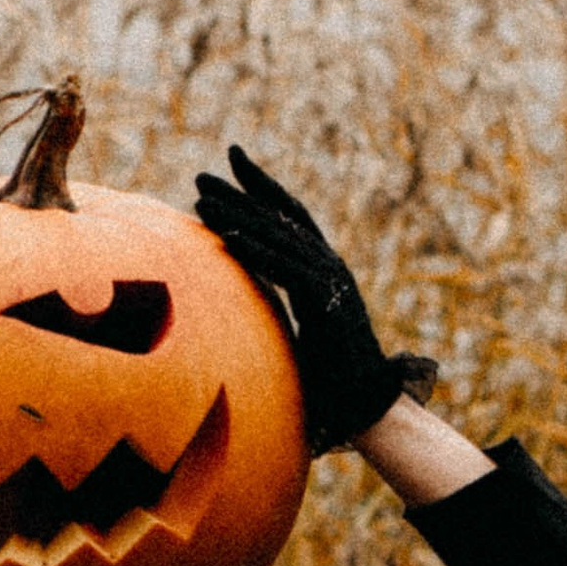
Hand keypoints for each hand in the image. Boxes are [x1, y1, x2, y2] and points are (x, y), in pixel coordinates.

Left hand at [192, 147, 434, 454]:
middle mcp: (330, 267)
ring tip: (201, 201)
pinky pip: (286, 270)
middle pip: (280, 218)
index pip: (291, 215)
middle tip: (200, 177)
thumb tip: (238, 302)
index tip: (232, 160)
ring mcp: (332, 283)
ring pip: (279, 239)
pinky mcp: (327, 304)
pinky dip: (256, 252)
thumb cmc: (330, 376)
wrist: (366, 405)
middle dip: (239, 194)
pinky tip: (226, 237)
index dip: (262, 186)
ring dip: (238, 217)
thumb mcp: (296, 329)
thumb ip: (276, 305)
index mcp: (324, 268)